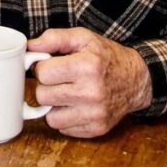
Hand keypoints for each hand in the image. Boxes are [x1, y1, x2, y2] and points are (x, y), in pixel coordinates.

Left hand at [28, 27, 152, 137]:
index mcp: (87, 67)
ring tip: (65, 93)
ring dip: (53, 106)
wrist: (136, 79)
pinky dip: (65, 118)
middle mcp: (92, 93)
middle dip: (45, 86)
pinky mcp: (97, 129)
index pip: (43, 73)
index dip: (42, 67)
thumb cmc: (106, 56)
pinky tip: (74, 105)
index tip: (50, 65)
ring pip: (50, 118)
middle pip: (43, 96)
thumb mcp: (83, 37)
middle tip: (58, 79)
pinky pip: (64, 129)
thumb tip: (30, 47)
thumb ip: (54, 38)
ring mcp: (95, 114)